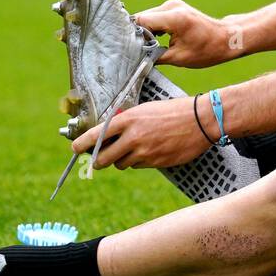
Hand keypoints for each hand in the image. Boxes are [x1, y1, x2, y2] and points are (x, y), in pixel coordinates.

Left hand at [71, 97, 210, 170]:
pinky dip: (140, 161)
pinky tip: (152, 149)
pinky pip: (139, 166)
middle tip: (99, 159)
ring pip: (121, 164)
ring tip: (136, 147)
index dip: (82, 144)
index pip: (96, 135)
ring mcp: (144, 152)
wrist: (201, 120)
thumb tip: (106, 135)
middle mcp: (132, 137)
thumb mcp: (145, 110)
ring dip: (123, 160)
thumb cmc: (173, 110)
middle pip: (103, 159)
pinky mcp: (155, 163)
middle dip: (99, 160)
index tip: (74, 148)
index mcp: (127, 119)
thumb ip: (125, 122)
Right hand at [135, 0, 240, 66]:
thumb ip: (154, 56)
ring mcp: (173, 5)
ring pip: (147, 17)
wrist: (227, 38)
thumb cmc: (208, 50)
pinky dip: (152, 28)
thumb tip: (135, 58)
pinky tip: (153, 41)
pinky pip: (155, 17)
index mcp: (174, 17)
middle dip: (136, 34)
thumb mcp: (178, 58)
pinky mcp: (174, 8)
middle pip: (142, 18)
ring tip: (145, 48)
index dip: (132, 35)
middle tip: (135, 51)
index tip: (128, 49)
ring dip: (144, 32)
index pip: (140, 21)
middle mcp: (171, 6)